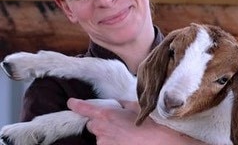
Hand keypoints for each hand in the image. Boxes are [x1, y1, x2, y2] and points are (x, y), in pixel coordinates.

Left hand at [67, 98, 204, 144]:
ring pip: (100, 136)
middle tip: (115, 119)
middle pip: (92, 123)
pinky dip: (114, 141)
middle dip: (100, 121)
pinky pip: (108, 144)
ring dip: (108, 132)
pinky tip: (127, 139)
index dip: (76, 105)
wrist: (160, 142)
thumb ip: (122, 105)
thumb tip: (118, 105)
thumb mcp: (137, 106)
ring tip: (126, 131)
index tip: (71, 102)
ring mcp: (105, 143)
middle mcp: (102, 129)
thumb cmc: (151, 123)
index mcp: (107, 114)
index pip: (84, 108)